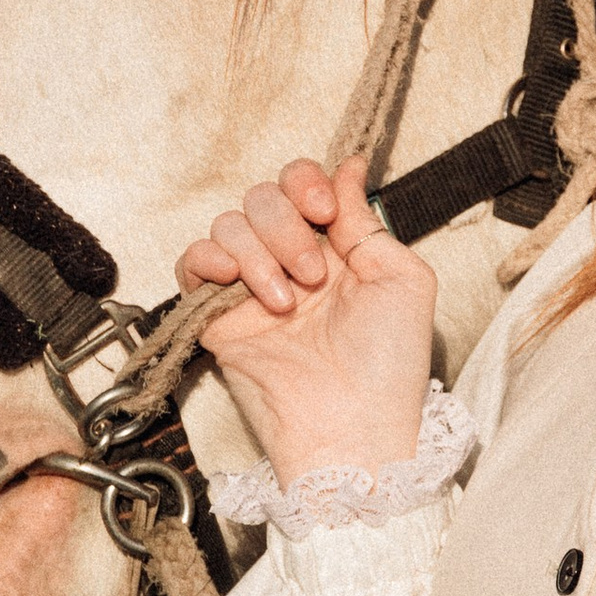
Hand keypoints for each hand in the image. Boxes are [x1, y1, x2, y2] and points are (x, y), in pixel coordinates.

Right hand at [180, 155, 436, 484]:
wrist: (352, 428)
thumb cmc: (388, 368)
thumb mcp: (403, 280)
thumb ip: (367, 221)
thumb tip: (349, 167)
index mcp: (338, 249)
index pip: (303, 186)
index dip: (306, 183)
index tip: (324, 209)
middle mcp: (293, 263)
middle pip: (263, 199)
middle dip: (286, 227)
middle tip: (312, 275)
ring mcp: (253, 288)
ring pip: (229, 225)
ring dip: (258, 254)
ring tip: (284, 302)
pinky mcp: (218, 316)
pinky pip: (192, 262)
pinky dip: (208, 260)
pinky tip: (235, 283)